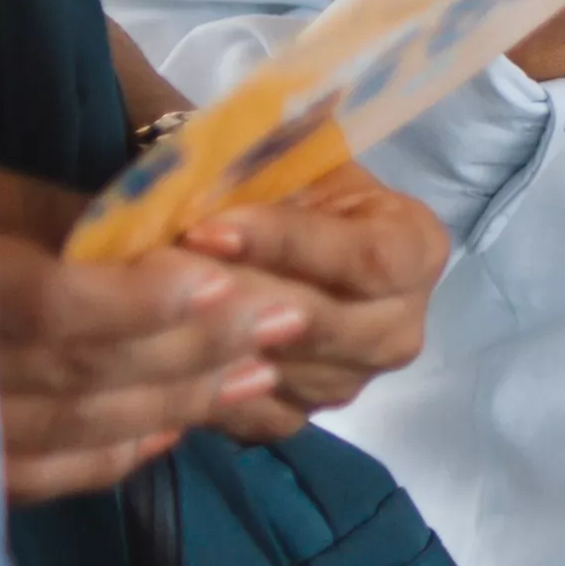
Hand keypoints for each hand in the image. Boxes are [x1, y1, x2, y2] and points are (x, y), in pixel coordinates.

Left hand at [0, 161, 437, 502]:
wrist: (258, 229)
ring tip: (147, 306)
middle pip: (327, 326)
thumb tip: (213, 173)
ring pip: (284, 372)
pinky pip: (254, 412)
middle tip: (162, 270)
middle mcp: (400, 326)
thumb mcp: (283, 149)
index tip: (207, 226)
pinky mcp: (300, 416)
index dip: (287, 243)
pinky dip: (206, 383)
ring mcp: (353, 380)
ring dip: (213, 341)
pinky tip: (158, 349)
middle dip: (240, 297)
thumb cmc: (278, 181)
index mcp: (417, 249)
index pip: (366, 258)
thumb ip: (266, 152)